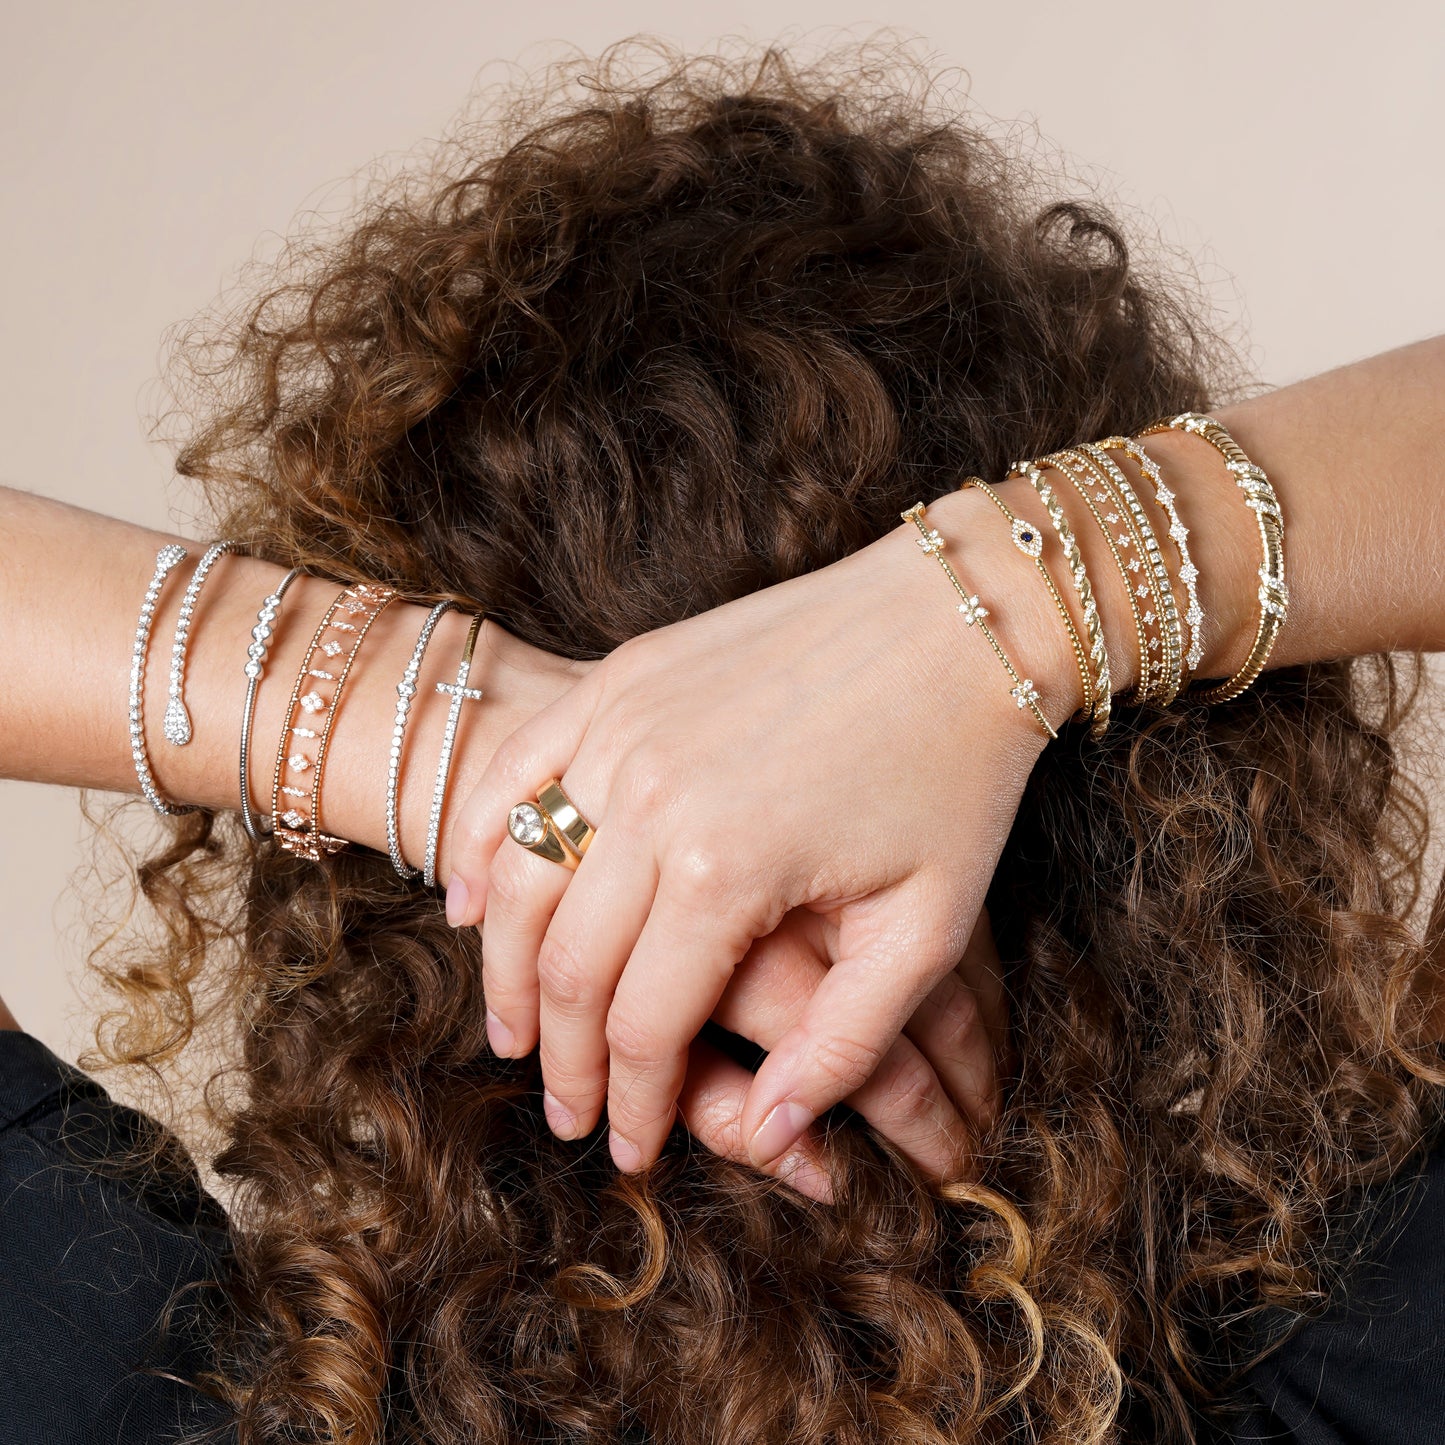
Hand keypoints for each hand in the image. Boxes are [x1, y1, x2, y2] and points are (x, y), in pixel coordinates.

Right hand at [443, 484, 1068, 1180]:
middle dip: (562, 1058)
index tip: (629, 1150)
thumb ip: (845, 1043)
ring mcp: (624, 728)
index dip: (631, 1102)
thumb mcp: (926, 927)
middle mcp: (652, 798)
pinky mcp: (620, 678)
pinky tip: (473, 901)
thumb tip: (775, 1130)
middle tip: (565, 1113)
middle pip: (570, 964)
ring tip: (512, 1033)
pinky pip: (519, 772)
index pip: (645, 1023)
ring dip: (505, 968)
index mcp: (728, 870)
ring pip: (524, 876)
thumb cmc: (952, 776)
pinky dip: (485, 843)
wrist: (955, 619)